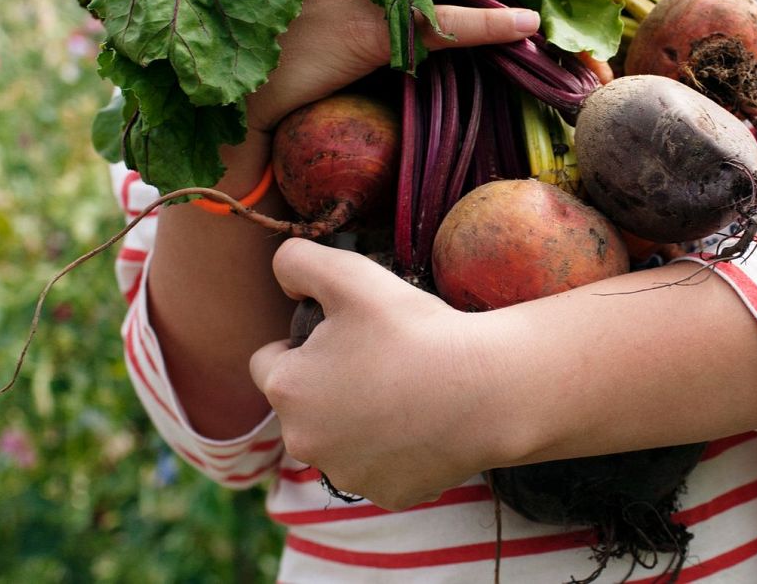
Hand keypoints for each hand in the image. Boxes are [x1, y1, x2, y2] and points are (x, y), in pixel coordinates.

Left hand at [248, 239, 512, 509]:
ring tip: (403, 390)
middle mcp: (304, 441)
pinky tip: (423, 423)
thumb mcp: (351, 274)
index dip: (302, 343)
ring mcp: (346, 474)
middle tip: (378, 360)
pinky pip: (379, 466)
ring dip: (357, 420)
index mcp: (287, 389)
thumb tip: (282, 273)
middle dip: (327, 384)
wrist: (487, 389)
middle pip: (303, 406)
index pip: (268, 362)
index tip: (344, 336)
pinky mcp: (386, 494)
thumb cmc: (416, 331)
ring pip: (339, 439)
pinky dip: (394, 449)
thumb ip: (297, 261)